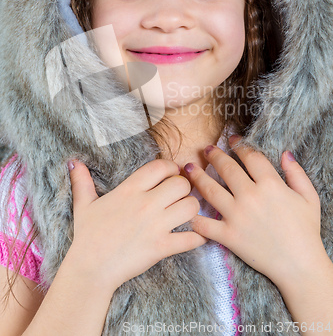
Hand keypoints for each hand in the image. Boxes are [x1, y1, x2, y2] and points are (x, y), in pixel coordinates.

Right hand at [68, 159, 205, 291]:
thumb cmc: (87, 236)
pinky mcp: (162, 247)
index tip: (172, 174)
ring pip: (190, 206)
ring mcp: (156, 225)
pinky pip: (191, 238)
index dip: (171, 168)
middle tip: (180, 195)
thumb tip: (74, 162)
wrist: (90, 269)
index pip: (161, 167)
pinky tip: (194, 236)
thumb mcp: (83, 205)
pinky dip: (197, 238)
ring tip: (186, 214)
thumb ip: (82, 181)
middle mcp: (146, 203)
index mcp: (129, 189)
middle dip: (184, 187)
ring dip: (192, 209)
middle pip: (181, 184)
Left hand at [183, 137, 326, 290]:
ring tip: (188, 168)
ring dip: (197, 176)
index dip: (240, 145)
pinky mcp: (229, 235)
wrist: (299, 265)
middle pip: (226, 168)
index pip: (250, 156)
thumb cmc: (306, 231)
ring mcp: (237, 216)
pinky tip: (185, 206)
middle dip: (214, 155)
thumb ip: (297, 173)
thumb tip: (285, 154)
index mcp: (271, 184)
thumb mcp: (309, 198)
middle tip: (206, 149)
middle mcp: (250, 196)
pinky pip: (205, 224)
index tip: (232, 140)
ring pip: (210, 190)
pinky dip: (193, 216)